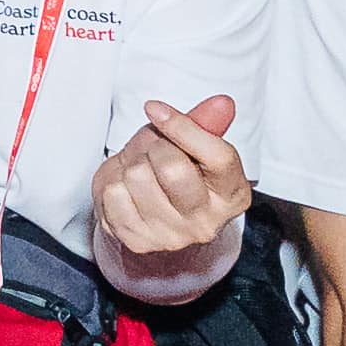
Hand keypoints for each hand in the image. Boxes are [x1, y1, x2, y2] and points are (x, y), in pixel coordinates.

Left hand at [88, 93, 253, 284]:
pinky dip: (112, 182)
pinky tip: (125, 189)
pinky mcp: (138, 242)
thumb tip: (222, 103)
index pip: (218, 157)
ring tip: (140, 168)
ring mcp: (172, 237)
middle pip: (173, 167)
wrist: (151, 216)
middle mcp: (207, 223)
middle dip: (154, 145)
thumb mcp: (193, 146)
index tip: (155, 108)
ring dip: (130, 162)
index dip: (184, 127)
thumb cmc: (177, 172)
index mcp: (233, 196)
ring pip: (137, 176)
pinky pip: (113, 193)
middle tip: (152, 148)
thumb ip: (205, 123)